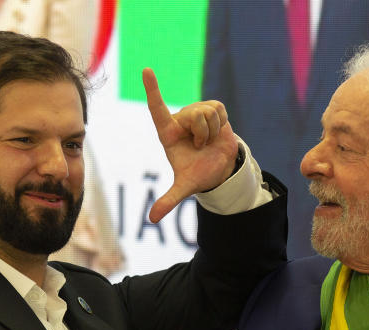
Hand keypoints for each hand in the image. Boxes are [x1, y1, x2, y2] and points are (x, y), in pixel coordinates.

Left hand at [143, 68, 238, 221]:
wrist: (219, 169)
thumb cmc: (198, 174)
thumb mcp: (184, 187)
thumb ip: (168, 200)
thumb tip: (152, 219)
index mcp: (168, 133)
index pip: (157, 108)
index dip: (153, 90)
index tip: (147, 70)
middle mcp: (180, 119)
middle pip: (194, 116)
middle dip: (202, 134)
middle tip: (201, 146)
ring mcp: (196, 112)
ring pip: (206, 112)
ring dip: (211, 130)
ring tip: (208, 140)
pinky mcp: (212, 108)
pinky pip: (218, 109)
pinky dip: (221, 123)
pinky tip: (217, 131)